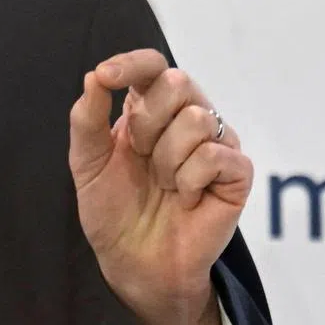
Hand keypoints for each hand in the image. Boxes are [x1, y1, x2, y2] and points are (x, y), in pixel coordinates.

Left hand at [68, 49, 252, 324]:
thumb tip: (94, 76)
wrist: (133, 261)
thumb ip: (87, 119)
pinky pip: (214, 155)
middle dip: (147, 124)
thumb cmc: (112, 210)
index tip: (107, 76)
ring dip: (166, 159)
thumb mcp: (87, 163)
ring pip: (196, 118)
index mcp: (149, 108)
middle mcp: (186, 116)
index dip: (132, 63)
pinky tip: (185, 198)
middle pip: (177, 82)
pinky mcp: (237, 172)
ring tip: (163, 184)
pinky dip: (189, 180)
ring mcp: (216, 141)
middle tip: (141, 158)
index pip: (151, 65)